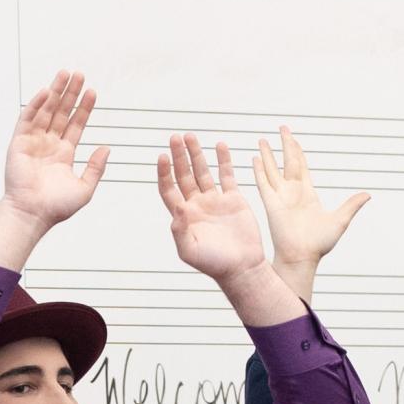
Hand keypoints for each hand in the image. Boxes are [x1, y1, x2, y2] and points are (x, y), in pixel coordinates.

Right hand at [0, 70, 108, 239]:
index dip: (84, 108)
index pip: (75, 124)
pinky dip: (36, 104)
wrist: (33, 213)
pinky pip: (28, 119)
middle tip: (79, 75)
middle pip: (61, 112)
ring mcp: (33, 142)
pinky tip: (46, 91)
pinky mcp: (19, 143)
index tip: (92, 92)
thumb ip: (96, 167)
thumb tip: (106, 149)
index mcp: (63, 155)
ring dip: (55, 92)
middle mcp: (48, 145)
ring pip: (46, 111)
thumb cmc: (55, 207)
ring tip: (65, 74)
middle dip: (70, 93)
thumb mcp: (85, 188)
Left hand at [158, 134, 265, 283]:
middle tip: (175, 137)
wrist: (241, 267)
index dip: (164, 173)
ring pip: (203, 171)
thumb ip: (180, 230)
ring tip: (190, 136)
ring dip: (197, 154)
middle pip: (184, 175)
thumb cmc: (213, 263)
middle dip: (179, 156)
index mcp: (183, 215)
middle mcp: (197, 204)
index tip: (162, 157)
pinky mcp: (233, 199)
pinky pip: (227, 175)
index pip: (169, 189)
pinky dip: (223, 160)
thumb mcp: (189, 251)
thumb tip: (178, 208)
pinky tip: (219, 145)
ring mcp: (214, 200)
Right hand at [253, 125, 369, 269]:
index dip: (298, 151)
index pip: (302, 166)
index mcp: (308, 194)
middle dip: (285, 144)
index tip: (292, 138)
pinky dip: (259, 170)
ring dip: (268, 154)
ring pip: (273, 169)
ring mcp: (281, 197)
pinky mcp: (271, 204)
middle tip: (281, 128)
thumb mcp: (340, 220)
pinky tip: (255, 158)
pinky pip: (263, 183)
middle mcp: (293, 192)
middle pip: (288, 162)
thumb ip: (351, 205)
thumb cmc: (319, 244)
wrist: (302, 257)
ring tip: (262, 139)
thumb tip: (367, 194)